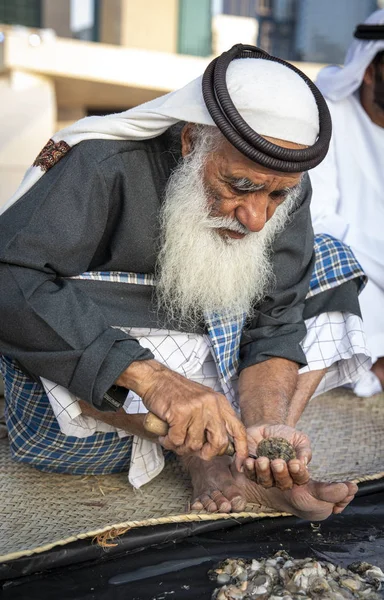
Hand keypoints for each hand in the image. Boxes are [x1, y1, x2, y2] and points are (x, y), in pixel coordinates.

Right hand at [117, 360, 247, 468]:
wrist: (155, 379)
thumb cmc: (176, 394)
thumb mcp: (202, 402)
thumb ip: (213, 421)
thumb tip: (220, 448)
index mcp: (220, 403)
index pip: (238, 429)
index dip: (241, 449)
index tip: (239, 464)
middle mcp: (212, 404)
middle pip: (219, 442)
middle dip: (206, 453)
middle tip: (193, 451)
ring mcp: (196, 408)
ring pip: (195, 444)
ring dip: (181, 447)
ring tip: (173, 438)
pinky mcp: (180, 413)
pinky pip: (177, 440)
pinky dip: (169, 442)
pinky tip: (165, 434)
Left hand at [244, 423, 311, 489]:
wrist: (267, 427)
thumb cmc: (287, 435)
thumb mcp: (300, 439)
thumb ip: (304, 450)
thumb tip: (303, 463)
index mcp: (296, 472)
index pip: (300, 478)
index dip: (298, 473)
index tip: (295, 463)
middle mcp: (281, 478)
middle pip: (282, 484)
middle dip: (280, 474)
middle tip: (277, 463)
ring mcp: (265, 476)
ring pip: (265, 481)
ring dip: (263, 472)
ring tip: (262, 460)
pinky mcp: (250, 470)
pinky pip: (249, 474)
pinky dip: (249, 469)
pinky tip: (249, 461)